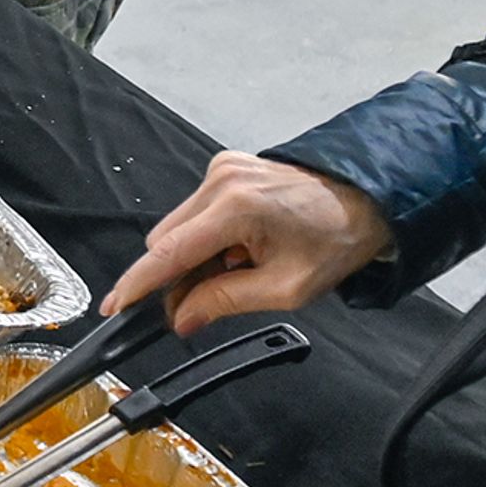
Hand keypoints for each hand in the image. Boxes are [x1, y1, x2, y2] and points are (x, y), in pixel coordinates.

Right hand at [103, 152, 392, 334]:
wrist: (370, 199)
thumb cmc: (339, 238)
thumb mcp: (286, 288)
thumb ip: (226, 302)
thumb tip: (184, 317)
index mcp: (237, 207)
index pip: (169, 252)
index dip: (138, 284)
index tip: (115, 306)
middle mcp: (222, 180)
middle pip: (167, 240)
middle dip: (175, 277)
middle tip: (200, 306)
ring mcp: (223, 170)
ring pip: (179, 228)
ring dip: (195, 258)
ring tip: (239, 271)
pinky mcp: (227, 169)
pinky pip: (196, 213)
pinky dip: (207, 239)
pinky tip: (239, 250)